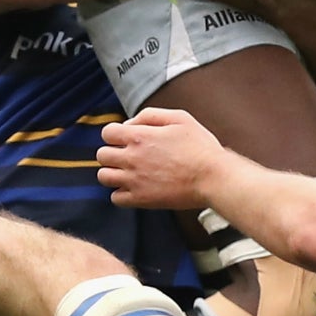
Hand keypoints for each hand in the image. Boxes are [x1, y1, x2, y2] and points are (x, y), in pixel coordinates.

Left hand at [96, 108, 227, 211]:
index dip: (115, 135)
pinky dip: (121, 193)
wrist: (213, 177)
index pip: (107, 133)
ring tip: (128, 173)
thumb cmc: (200, 147)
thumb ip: (150, 115)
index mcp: (139, 136)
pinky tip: (134, 188)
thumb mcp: (179, 118)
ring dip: (113, 173)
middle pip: (102, 155)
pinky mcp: (141, 199)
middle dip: (112, 153)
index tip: (126, 139)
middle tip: (128, 156)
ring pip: (104, 177)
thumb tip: (129, 123)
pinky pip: (115, 198)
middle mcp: (132, 158)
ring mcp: (134, 180)